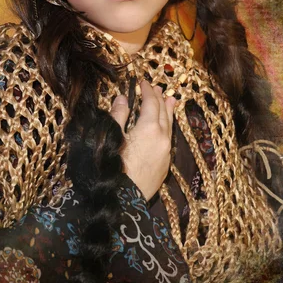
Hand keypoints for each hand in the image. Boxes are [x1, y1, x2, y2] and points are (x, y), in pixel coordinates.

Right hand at [110, 80, 174, 200]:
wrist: (124, 200)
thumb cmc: (114, 166)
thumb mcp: (112, 137)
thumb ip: (119, 115)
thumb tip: (123, 98)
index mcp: (149, 128)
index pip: (151, 103)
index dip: (148, 91)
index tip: (144, 82)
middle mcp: (162, 138)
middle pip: (163, 112)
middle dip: (160, 98)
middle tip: (158, 88)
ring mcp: (166, 152)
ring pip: (169, 126)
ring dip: (168, 111)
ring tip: (171, 100)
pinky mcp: (165, 165)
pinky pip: (169, 139)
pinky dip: (168, 127)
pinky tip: (165, 127)